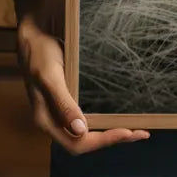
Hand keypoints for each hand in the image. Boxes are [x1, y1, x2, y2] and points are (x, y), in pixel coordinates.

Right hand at [16, 13, 149, 154]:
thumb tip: (81, 130)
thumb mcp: (50, 76)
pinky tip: (120, 114)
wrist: (34, 33)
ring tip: (137, 128)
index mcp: (47, 120)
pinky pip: (89, 116)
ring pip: (88, 131)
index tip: (127, 132)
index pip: (77, 144)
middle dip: (113, 138)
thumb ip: (63, 104)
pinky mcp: (69, 99)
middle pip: (85, 141)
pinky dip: (106, 119)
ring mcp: (62, 111)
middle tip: (142, 133)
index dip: (103, 141)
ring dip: (112, 131)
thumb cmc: (40, 53)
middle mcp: (55, 120)